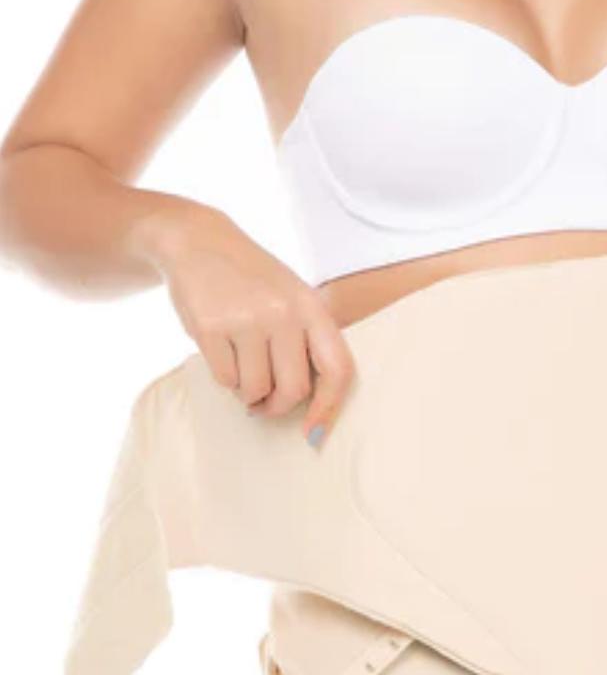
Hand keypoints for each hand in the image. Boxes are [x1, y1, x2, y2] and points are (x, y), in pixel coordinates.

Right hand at [147, 204, 354, 445]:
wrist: (200, 242)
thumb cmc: (253, 279)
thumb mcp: (292, 295)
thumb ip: (307, 337)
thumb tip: (314, 401)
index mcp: (311, 306)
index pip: (337, 367)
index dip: (330, 406)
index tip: (315, 431)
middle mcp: (283, 313)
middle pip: (294, 389)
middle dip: (278, 405)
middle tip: (266, 402)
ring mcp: (246, 319)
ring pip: (255, 390)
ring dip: (248, 391)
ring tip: (242, 366)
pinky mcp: (210, 328)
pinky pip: (225, 380)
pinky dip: (224, 378)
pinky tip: (223, 352)